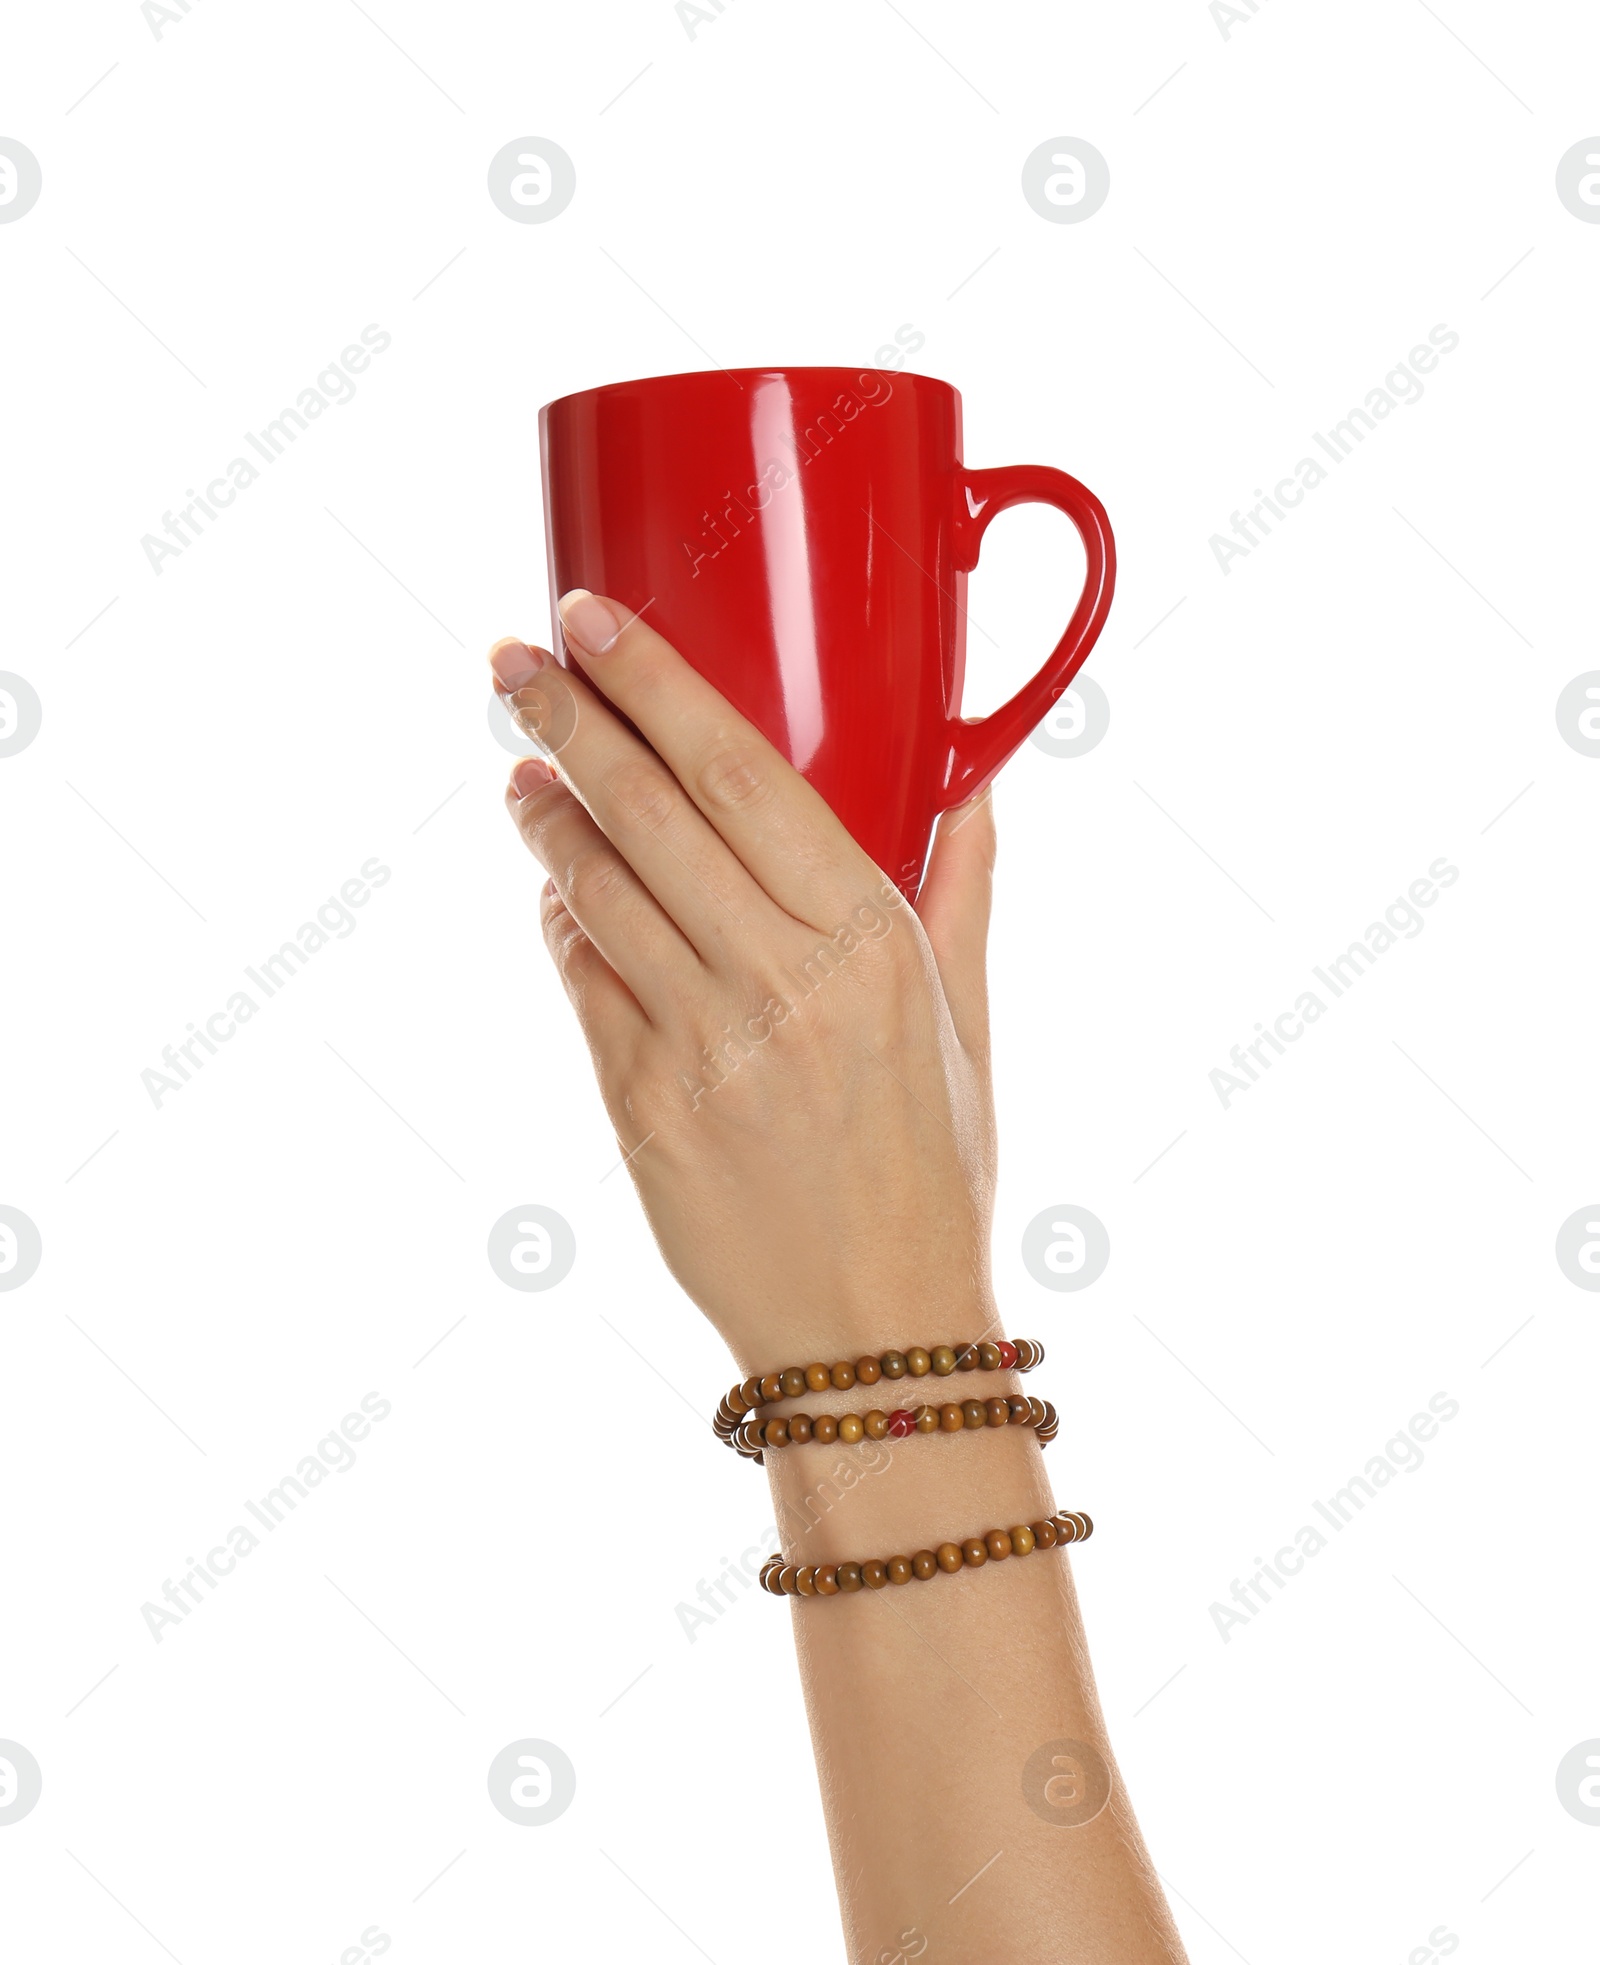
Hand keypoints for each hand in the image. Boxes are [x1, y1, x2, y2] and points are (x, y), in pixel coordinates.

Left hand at [491, 591, 999, 1369]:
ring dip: (545, 817)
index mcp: (872, 939)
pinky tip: (556, 894)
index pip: (739, 771)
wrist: (870, 1332)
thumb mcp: (968, 1021)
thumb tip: (974, 781)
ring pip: (594, 889)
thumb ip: (959, 889)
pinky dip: (561, 924)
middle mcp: (781, 978)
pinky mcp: (639, 1106)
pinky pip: (581, 985)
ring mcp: (700, 1045)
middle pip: (645, 810)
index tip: (594, 621)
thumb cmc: (932, 1170)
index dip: (654, 683)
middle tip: (514, 666)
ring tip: (521, 769)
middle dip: (567, 720)